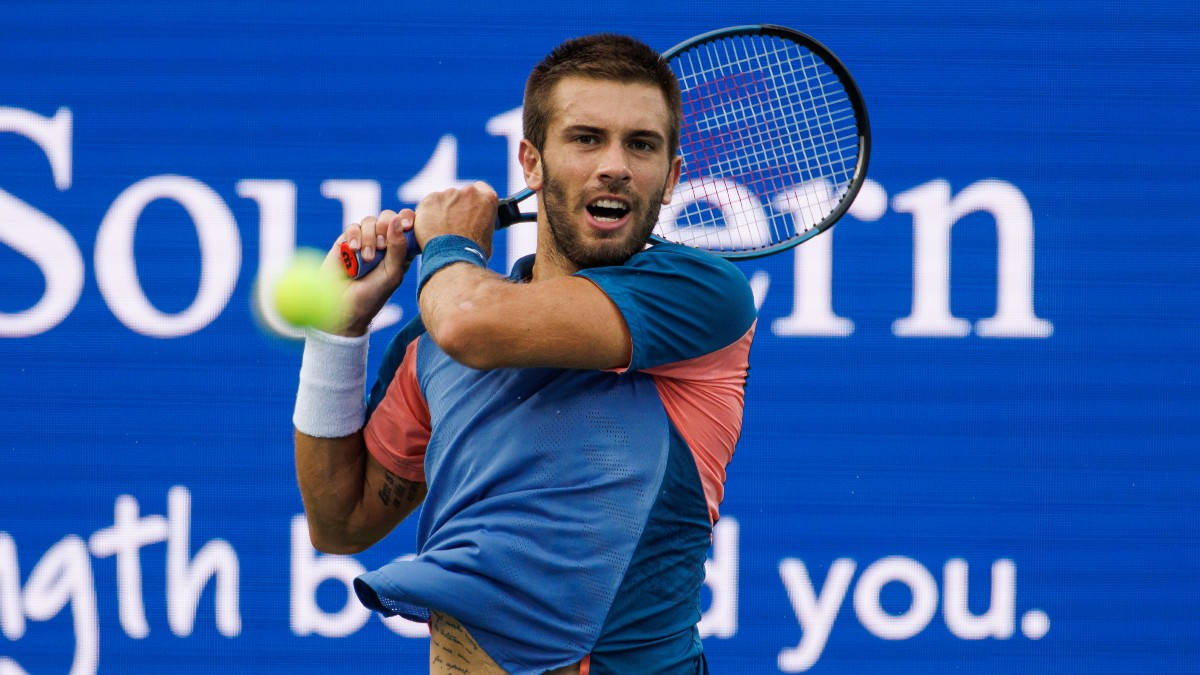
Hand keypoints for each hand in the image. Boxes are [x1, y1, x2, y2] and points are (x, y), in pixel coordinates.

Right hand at [321, 208, 414, 336]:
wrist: (344, 307)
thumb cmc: (373, 294)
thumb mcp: (392, 273)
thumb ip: (398, 247)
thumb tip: (397, 220)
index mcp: (400, 250)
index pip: (407, 224)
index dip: (409, 218)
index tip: (407, 224)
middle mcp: (384, 242)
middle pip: (388, 217)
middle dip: (386, 227)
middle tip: (383, 246)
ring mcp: (364, 241)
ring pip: (370, 221)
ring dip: (370, 237)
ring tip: (367, 258)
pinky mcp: (346, 242)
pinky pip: (353, 227)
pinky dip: (355, 236)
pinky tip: (354, 250)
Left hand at [413, 181, 497, 258]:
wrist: (453, 259)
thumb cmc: (472, 252)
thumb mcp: (487, 235)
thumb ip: (481, 222)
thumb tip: (475, 224)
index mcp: (487, 199)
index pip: (481, 188)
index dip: (474, 199)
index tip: (470, 208)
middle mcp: (469, 192)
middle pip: (461, 195)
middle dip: (457, 206)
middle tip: (454, 224)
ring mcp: (448, 194)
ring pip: (444, 200)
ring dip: (442, 210)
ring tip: (441, 231)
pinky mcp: (430, 199)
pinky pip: (429, 205)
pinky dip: (428, 214)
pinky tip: (431, 229)